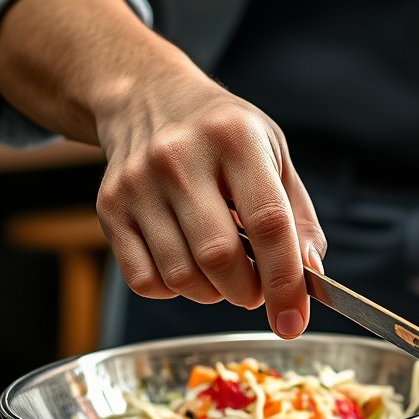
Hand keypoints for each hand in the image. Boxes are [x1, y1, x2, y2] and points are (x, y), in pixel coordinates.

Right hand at [95, 66, 325, 338]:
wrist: (148, 97)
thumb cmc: (224, 132)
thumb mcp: (274, 152)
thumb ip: (298, 215)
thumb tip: (309, 274)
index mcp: (235, 138)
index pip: (268, 222)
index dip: (285, 280)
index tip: (294, 321)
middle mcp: (181, 157)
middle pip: (219, 257)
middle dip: (248, 291)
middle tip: (258, 288)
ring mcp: (138, 183)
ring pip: (181, 277)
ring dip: (214, 294)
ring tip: (225, 271)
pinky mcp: (109, 207)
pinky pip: (145, 281)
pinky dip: (176, 291)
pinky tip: (189, 263)